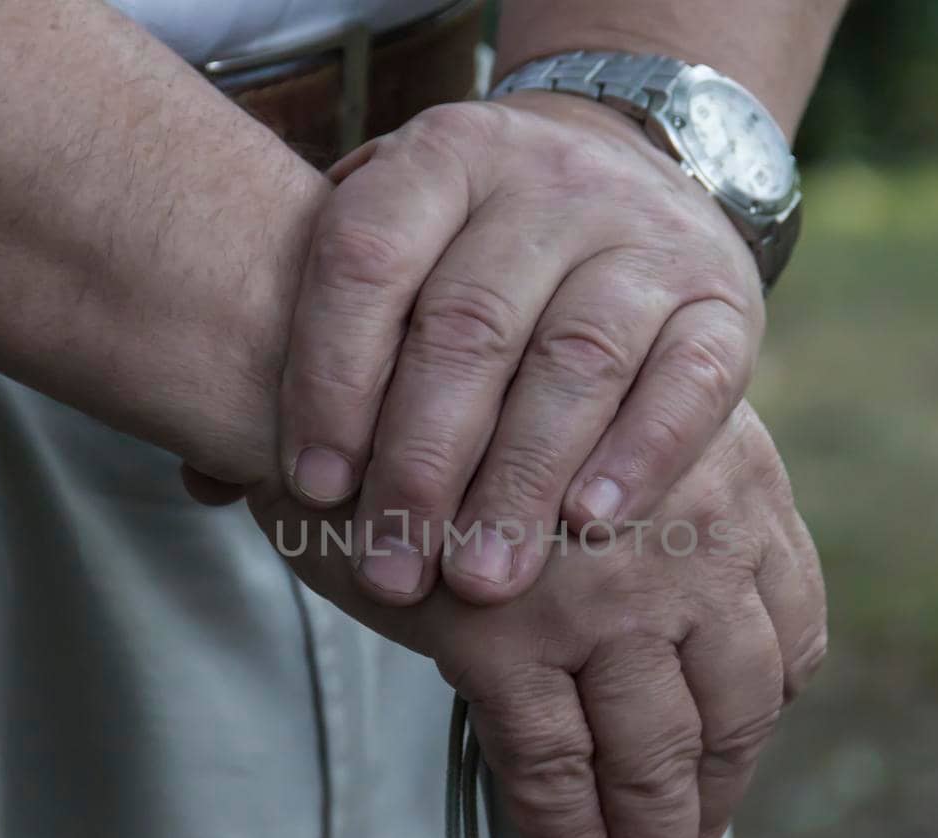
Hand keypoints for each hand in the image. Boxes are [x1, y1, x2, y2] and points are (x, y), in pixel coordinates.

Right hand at [245, 402, 825, 837]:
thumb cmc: (458, 395)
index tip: (731, 759)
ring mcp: (604, 594)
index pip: (788, 626)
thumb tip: (672, 620)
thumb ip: (658, 502)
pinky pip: (552, 768)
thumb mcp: (601, 417)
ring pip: (652, 758)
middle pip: (733, 710)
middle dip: (711, 806)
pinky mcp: (507, 636)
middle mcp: (690, 537)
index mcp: (731, 475)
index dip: (763, 713)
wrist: (335, 360)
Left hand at [277, 92, 764, 607]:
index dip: (331, 376)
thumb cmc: (476, 252)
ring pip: (577, 361)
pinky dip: (640, 456)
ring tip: (479, 578)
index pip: (367, 257)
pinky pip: (689, 380)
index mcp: (439, 159)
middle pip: (469, 324)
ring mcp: (642, 238)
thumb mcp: (395, 258)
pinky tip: (591, 523)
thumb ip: (315, 354)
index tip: (314, 487)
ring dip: (521, 481)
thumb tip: (216, 478)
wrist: (628, 174)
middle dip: (422, 462)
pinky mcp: (722, 298)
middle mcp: (545, 184)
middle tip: (392, 567)